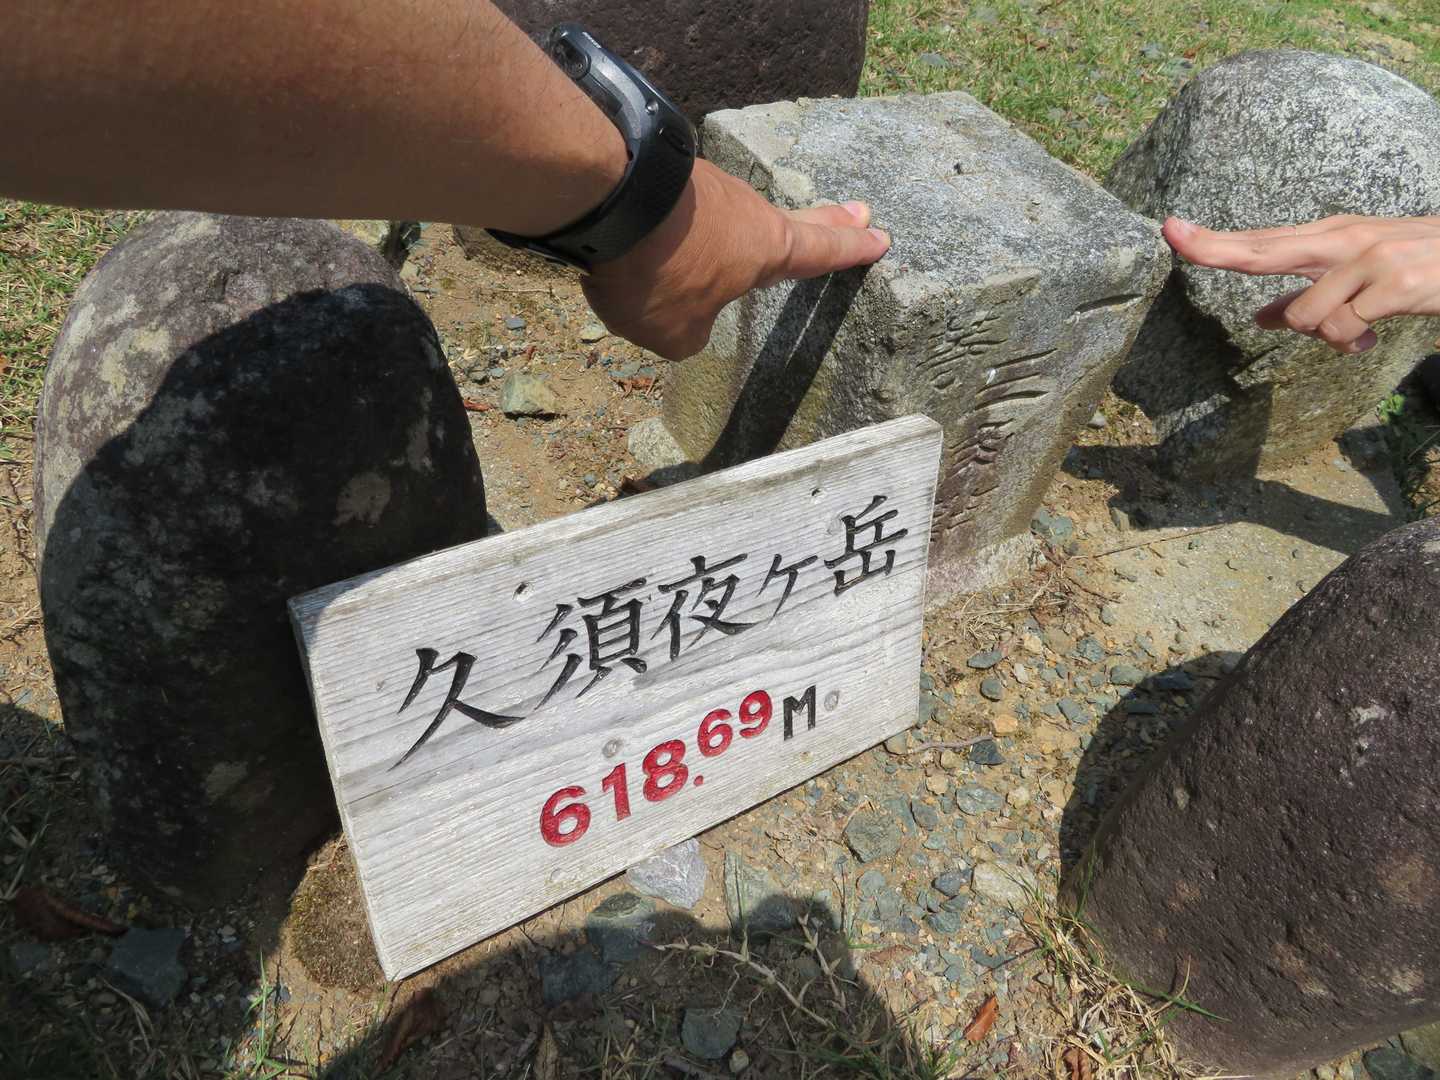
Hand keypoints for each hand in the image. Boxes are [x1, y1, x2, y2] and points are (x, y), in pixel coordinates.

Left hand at [582, 159, 890, 359]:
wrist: (604, 197)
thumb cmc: (656, 273)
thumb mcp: (676, 333)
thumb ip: (692, 332)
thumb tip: (686, 318)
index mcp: (766, 249)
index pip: (821, 251)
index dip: (852, 250)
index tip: (880, 238)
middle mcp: (745, 211)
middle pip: (792, 220)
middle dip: (826, 221)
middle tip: (855, 211)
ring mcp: (705, 188)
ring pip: (722, 221)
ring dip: (720, 237)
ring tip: (704, 262)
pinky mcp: (664, 178)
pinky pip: (674, 216)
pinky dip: (670, 232)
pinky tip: (645, 245)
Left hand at [1163, 215, 1439, 353]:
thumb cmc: (1420, 267)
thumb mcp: (1360, 274)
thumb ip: (1309, 292)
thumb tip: (1260, 316)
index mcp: (1331, 237)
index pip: (1261, 241)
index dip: (1212, 239)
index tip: (1169, 229)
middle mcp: (1345, 239)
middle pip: (1263, 250)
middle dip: (1214, 247)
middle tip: (1171, 231)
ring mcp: (1371, 259)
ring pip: (1305, 316)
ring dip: (1324, 338)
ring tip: (1357, 334)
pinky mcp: (1397, 285)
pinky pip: (1344, 328)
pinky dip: (1351, 343)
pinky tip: (1371, 337)